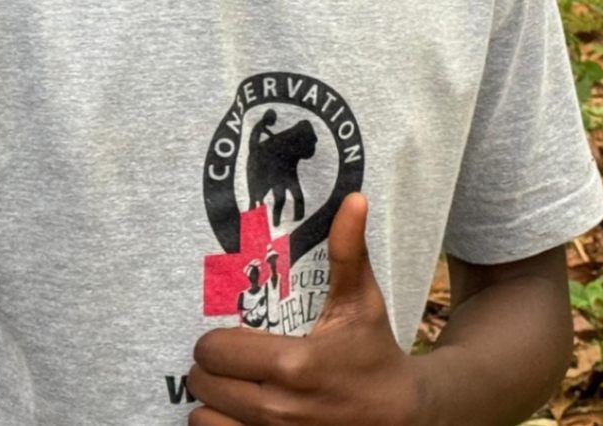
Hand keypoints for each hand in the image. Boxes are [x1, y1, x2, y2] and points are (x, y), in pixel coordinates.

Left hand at [187, 193, 422, 425]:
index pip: (215, 351)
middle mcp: (277, 409)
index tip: (231, 336)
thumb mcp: (362, 303)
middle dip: (211, 368)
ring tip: (231, 387)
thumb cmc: (374, 353)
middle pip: (203, 385)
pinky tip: (238, 413)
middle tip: (229, 359)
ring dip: (211, 403)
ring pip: (203, 419)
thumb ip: (349, 252)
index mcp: (294, 364)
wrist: (400, 416)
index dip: (216, 340)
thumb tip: (355, 198)